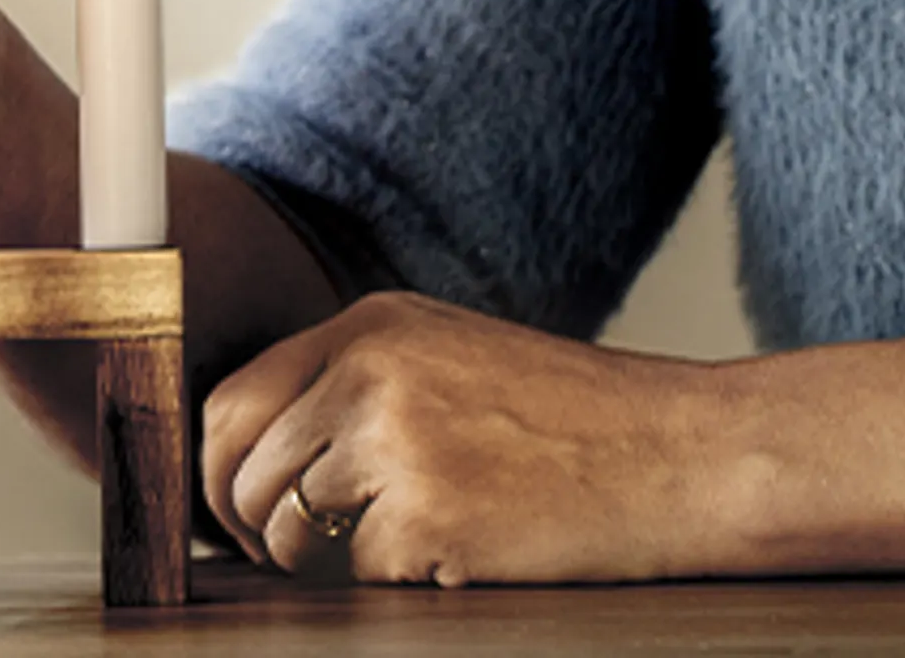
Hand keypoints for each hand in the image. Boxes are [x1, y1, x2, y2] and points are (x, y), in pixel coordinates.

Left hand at [201, 290, 733, 585]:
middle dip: (256, 532)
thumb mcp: (452, 357)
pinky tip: (455, 552)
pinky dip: (393, 581)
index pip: (234, 402)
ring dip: (322, 564)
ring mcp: (396, 440)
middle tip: (298, 557)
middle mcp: (370, 370)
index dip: (222, 474)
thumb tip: (256, 464)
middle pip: (242, 472)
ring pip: (287, 532)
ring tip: (395, 548)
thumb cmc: (577, 420)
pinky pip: (356, 574)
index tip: (238, 516)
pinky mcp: (426, 514)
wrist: (682, 454)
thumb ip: (356, 386)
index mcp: (372, 324)